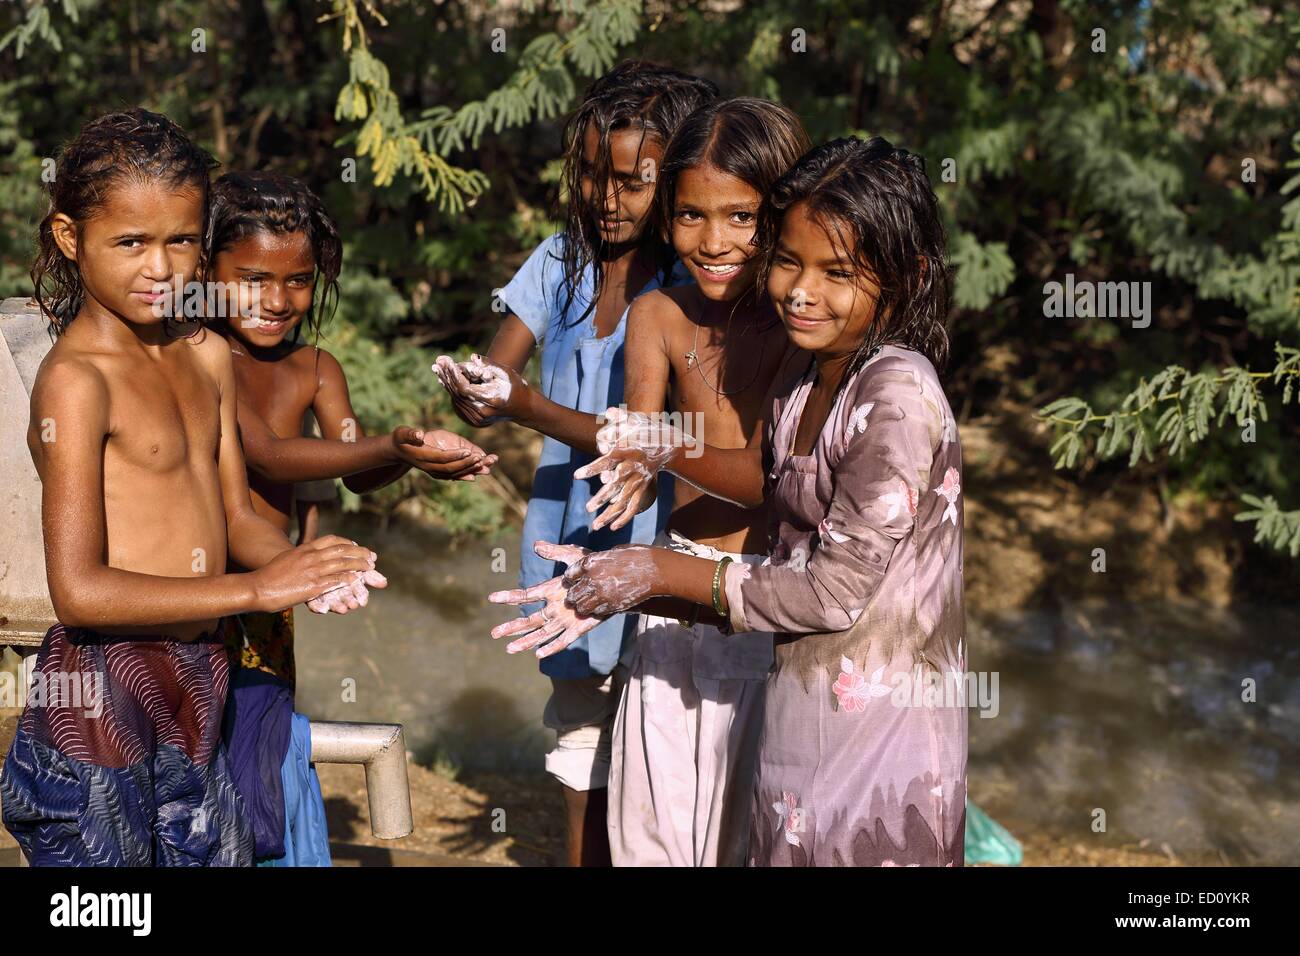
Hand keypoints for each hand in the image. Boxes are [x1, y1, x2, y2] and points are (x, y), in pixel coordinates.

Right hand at [251, 535, 378, 612]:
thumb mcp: (287, 559)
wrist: (257, 587)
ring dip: (359, 565)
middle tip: (371, 556)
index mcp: (304, 549)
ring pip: (342, 564)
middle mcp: (310, 557)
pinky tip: (356, 580)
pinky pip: (335, 581)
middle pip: (342, 550)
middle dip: (360, 552)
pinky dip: (348, 579)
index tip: (357, 545)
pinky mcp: (312, 586)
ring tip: (370, 568)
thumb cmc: (269, 576)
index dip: (348, 542)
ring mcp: (312, 571)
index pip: (332, 540)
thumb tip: (309, 556)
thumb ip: (300, 556)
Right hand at [391, 426, 496, 480]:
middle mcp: (430, 467)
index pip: (442, 458)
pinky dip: (466, 474)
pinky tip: (478, 473)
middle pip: (451, 468)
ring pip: (455, 473)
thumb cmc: (400, 439)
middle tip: (482, 458)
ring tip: (487, 465)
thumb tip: (419, 434)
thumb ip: (410, 434)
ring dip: (471, 470)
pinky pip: (454, 475)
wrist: (398, 451)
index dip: (455, 455)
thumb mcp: (402, 433)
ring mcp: (434, 471)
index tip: (468, 451)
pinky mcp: (438, 472)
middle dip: (468, 464)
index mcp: (423, 457)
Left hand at [433, 354, 527, 426]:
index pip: (464, 387)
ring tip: (437, 368)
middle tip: (437, 361)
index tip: (445, 361)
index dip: (453, 374)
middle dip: (446, 375)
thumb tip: (472, 356)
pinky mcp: (475, 421)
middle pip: (457, 393)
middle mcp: (483, 413)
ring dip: (446, 382)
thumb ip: (489, 365)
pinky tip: (444, 379)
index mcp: (491, 400)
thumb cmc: (515, 387)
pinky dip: (451, 390)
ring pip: (456, 399)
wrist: (522, 408)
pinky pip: (459, 404)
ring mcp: (478, 419)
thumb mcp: (506, 373)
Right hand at [487, 542, 600, 658]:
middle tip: (494, 633)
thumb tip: (536, 545)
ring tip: (509, 649)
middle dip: (511, 627)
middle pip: (529, 620)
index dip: (509, 596)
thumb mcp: (573, 556)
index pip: (526, 595)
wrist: (616, 581)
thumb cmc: (593, 567)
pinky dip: (552, 647)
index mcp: (551, 590)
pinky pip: (563, 640)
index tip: (491, 597)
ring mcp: (566, 619)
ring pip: (541, 633)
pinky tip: (539, 654)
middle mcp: (555, 607)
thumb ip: (555, 552)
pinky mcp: (579, 627)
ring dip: (525, 641)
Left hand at [559, 543, 661, 616]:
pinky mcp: (612, 605)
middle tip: (579, 596)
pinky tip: (603, 605)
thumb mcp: (614, 552)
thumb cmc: (637, 556)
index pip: (569, 574)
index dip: (571, 579)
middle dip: (574, 595)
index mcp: (591, 562)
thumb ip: (600, 560)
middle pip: (572, 594)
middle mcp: (592, 578)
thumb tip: (594, 566)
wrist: (655, 570)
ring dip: (583, 606)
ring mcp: (602, 594)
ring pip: (581, 607)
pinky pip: (596, 612)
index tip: (574, 581)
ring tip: (589, 603)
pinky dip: (597, 611)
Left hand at [573, 407, 691, 530]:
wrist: (672, 445)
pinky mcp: (643, 488)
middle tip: (588, 508)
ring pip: (624, 501)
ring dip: (610, 515)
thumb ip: (620, 417)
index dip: (592, 469)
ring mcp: (639, 480)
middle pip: (616, 486)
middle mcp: (632, 468)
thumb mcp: (636, 419)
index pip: (606, 462)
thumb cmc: (649, 430)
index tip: (576, 476)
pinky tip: (613, 527)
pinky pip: (634, 506)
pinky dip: (625, 517)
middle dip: (602, 498)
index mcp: (627, 452)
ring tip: (595, 526)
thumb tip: (608, 411)